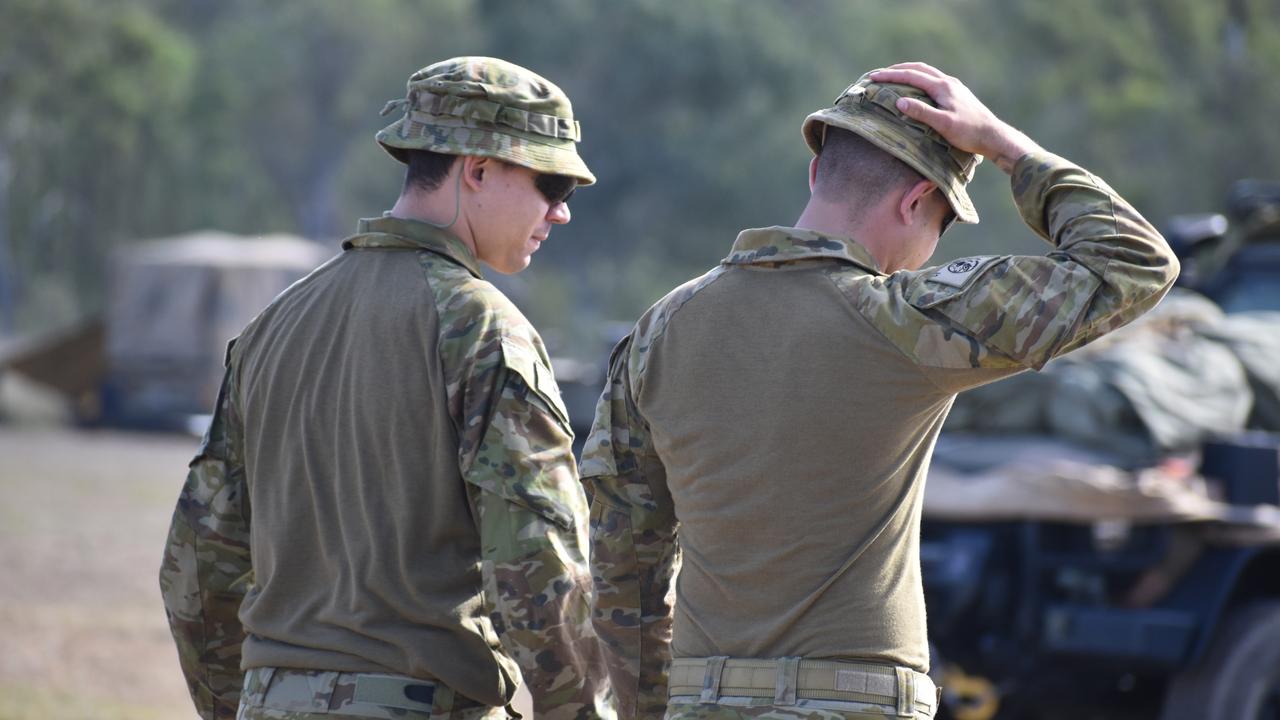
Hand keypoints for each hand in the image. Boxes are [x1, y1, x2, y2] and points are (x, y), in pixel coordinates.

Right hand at [869, 62, 1039, 173]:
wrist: (993, 136)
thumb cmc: (968, 132)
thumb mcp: (943, 124)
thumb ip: (921, 112)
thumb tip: (899, 101)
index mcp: (942, 86)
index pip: (911, 75)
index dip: (890, 75)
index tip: (873, 77)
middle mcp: (948, 82)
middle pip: (918, 68)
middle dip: (897, 69)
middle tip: (879, 74)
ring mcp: (953, 87)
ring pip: (927, 73)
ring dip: (908, 72)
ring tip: (893, 77)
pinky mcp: (956, 94)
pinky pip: (933, 80)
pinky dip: (918, 79)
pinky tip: (915, 88)